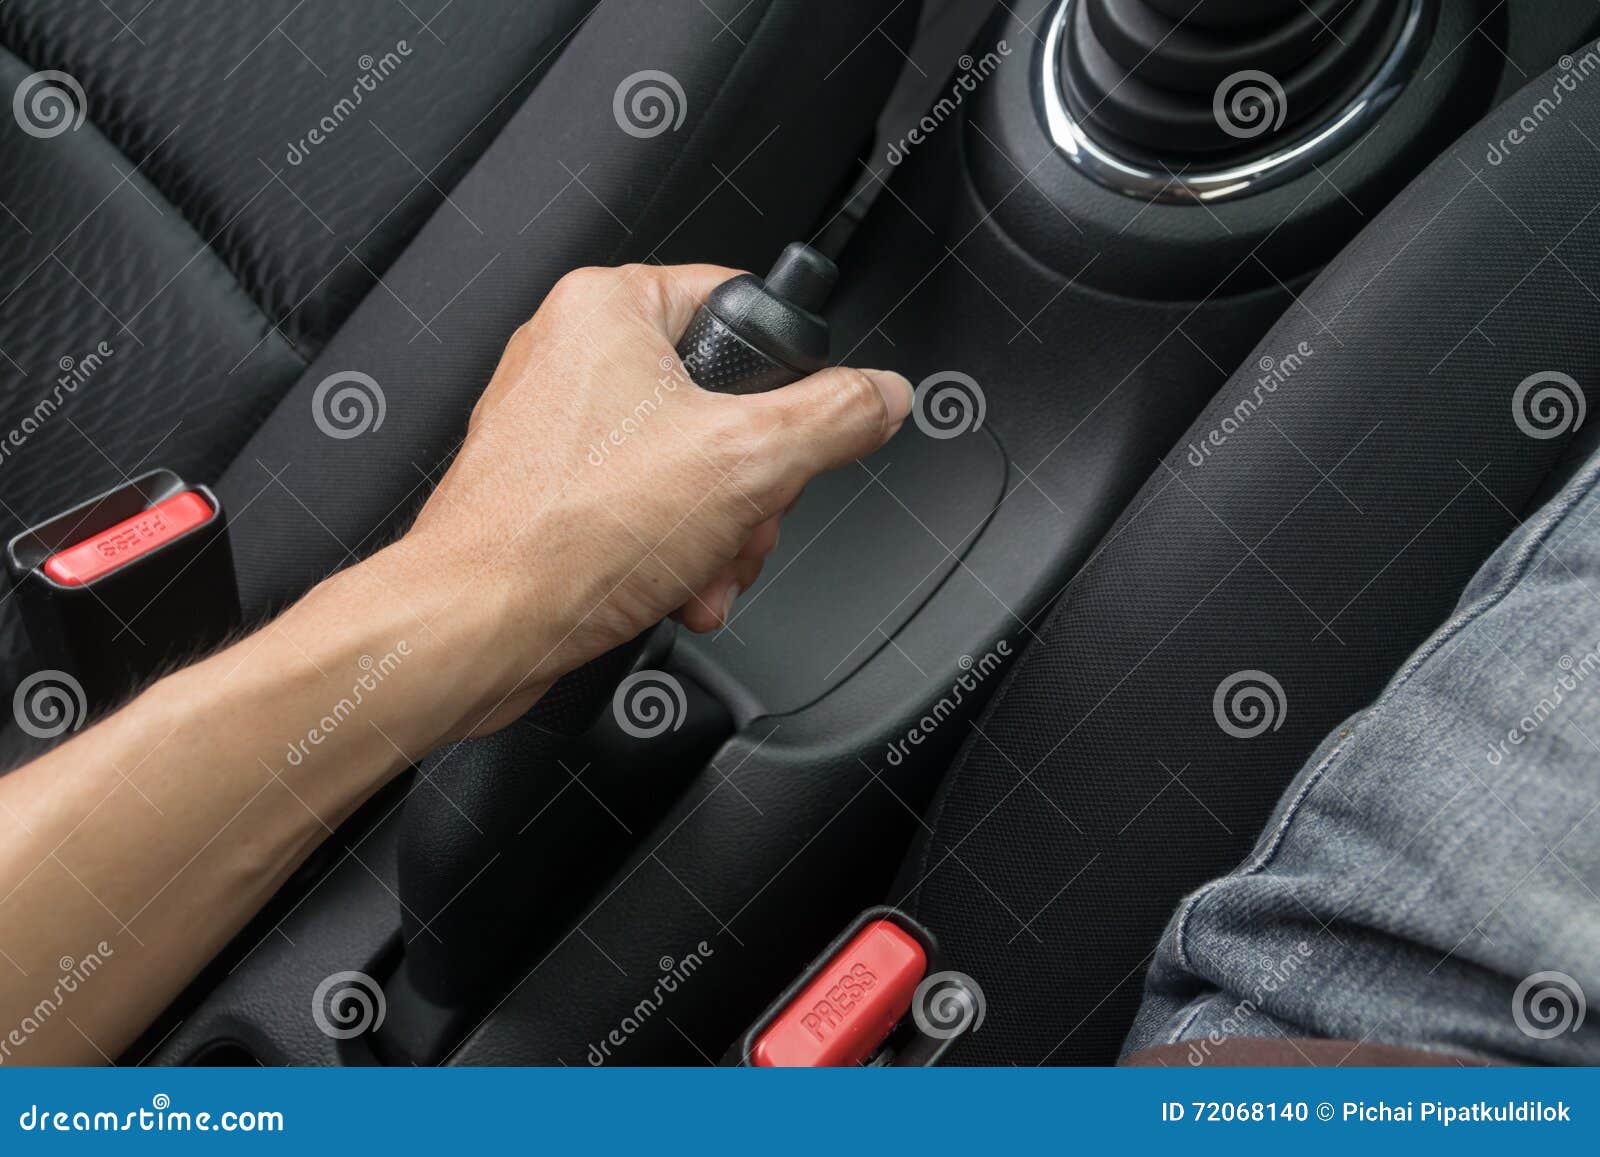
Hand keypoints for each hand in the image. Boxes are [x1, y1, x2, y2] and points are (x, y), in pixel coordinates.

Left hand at [398, 262, 910, 734]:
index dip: (784, 374)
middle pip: (723, 399)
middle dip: (753, 485)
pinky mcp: (549, 487)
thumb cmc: (569, 533)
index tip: (797, 426)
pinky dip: (674, 550)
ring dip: (722, 531)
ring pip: (690, 463)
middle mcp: (573, 353)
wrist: (479, 625)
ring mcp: (556, 424)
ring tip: (706, 568)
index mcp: (610, 307)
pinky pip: (643, 504)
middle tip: (744, 520)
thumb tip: (881, 395)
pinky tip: (679, 587)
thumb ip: (834, 416)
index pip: (740, 301)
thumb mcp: (749, 461)